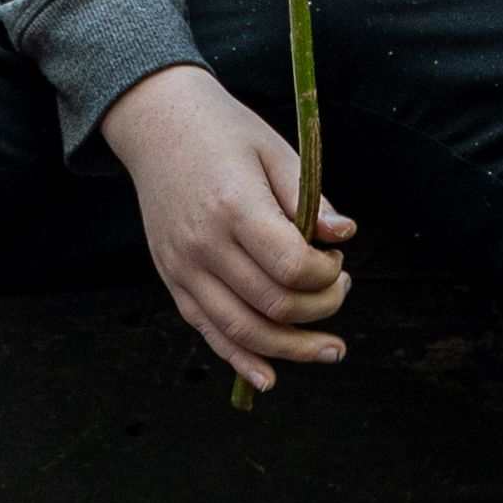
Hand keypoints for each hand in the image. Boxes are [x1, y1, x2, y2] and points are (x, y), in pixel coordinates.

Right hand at [99, 64, 351, 391]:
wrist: (157, 124)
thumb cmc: (226, 133)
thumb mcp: (276, 151)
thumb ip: (310, 199)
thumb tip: (345, 235)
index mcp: (233, 206)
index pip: (290, 266)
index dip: (326, 275)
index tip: (339, 261)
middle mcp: (203, 244)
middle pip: (272, 305)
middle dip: (321, 309)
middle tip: (342, 289)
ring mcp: (183, 267)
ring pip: (242, 331)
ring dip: (292, 349)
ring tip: (330, 349)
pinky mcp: (173, 280)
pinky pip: (209, 332)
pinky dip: (241, 361)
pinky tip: (270, 378)